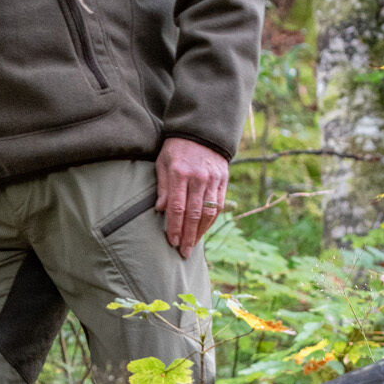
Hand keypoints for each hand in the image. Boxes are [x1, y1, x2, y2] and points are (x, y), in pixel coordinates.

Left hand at [156, 136, 229, 255]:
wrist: (202, 131)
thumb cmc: (176, 148)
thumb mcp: (163, 162)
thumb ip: (162, 186)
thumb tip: (160, 210)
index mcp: (180, 173)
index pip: (177, 207)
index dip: (174, 227)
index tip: (171, 241)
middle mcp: (198, 178)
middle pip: (194, 214)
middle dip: (188, 235)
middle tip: (183, 252)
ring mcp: (213, 179)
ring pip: (208, 212)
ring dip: (201, 231)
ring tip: (193, 245)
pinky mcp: (223, 180)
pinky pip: (219, 205)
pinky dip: (211, 220)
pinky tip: (203, 230)